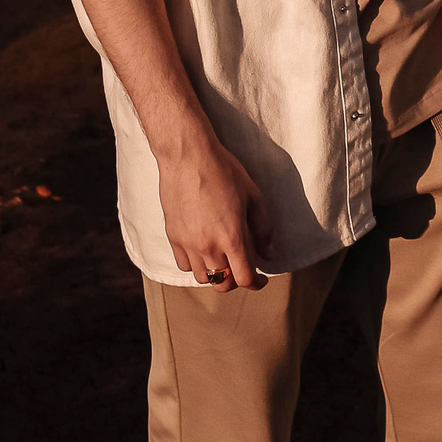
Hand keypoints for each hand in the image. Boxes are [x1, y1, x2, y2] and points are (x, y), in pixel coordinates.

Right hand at [157, 133, 274, 291]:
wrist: (188, 157)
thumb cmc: (223, 172)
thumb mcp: (253, 196)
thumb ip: (263, 229)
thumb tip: (268, 253)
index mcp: (232, 238)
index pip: (244, 279)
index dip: (256, 284)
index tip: (261, 279)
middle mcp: (208, 246)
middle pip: (222, 284)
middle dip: (236, 282)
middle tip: (242, 269)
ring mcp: (188, 243)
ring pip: (202, 277)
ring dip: (215, 274)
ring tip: (223, 259)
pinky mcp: (173, 237)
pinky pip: (184, 264)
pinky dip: (196, 264)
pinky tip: (203, 250)